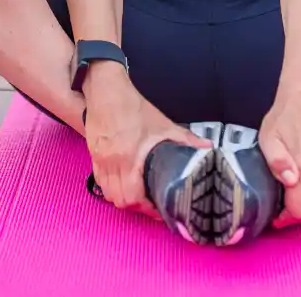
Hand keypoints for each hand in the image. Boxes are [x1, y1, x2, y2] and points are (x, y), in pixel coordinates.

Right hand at [82, 64, 210, 218]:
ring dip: (123, 197)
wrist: (107, 91)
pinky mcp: (94, 156)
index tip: (159, 206)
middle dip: (136, 206)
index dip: (147, 207)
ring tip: (138, 194)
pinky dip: (111, 187)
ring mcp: (100, 160)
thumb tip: (206, 149)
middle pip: (120, 199)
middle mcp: (111, 162)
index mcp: (129, 156)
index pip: (133, 196)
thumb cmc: (133, 107)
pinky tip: (123, 182)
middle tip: (151, 202)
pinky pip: (100, 181)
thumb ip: (185, 140)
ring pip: (108, 193)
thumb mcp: (163, 124)